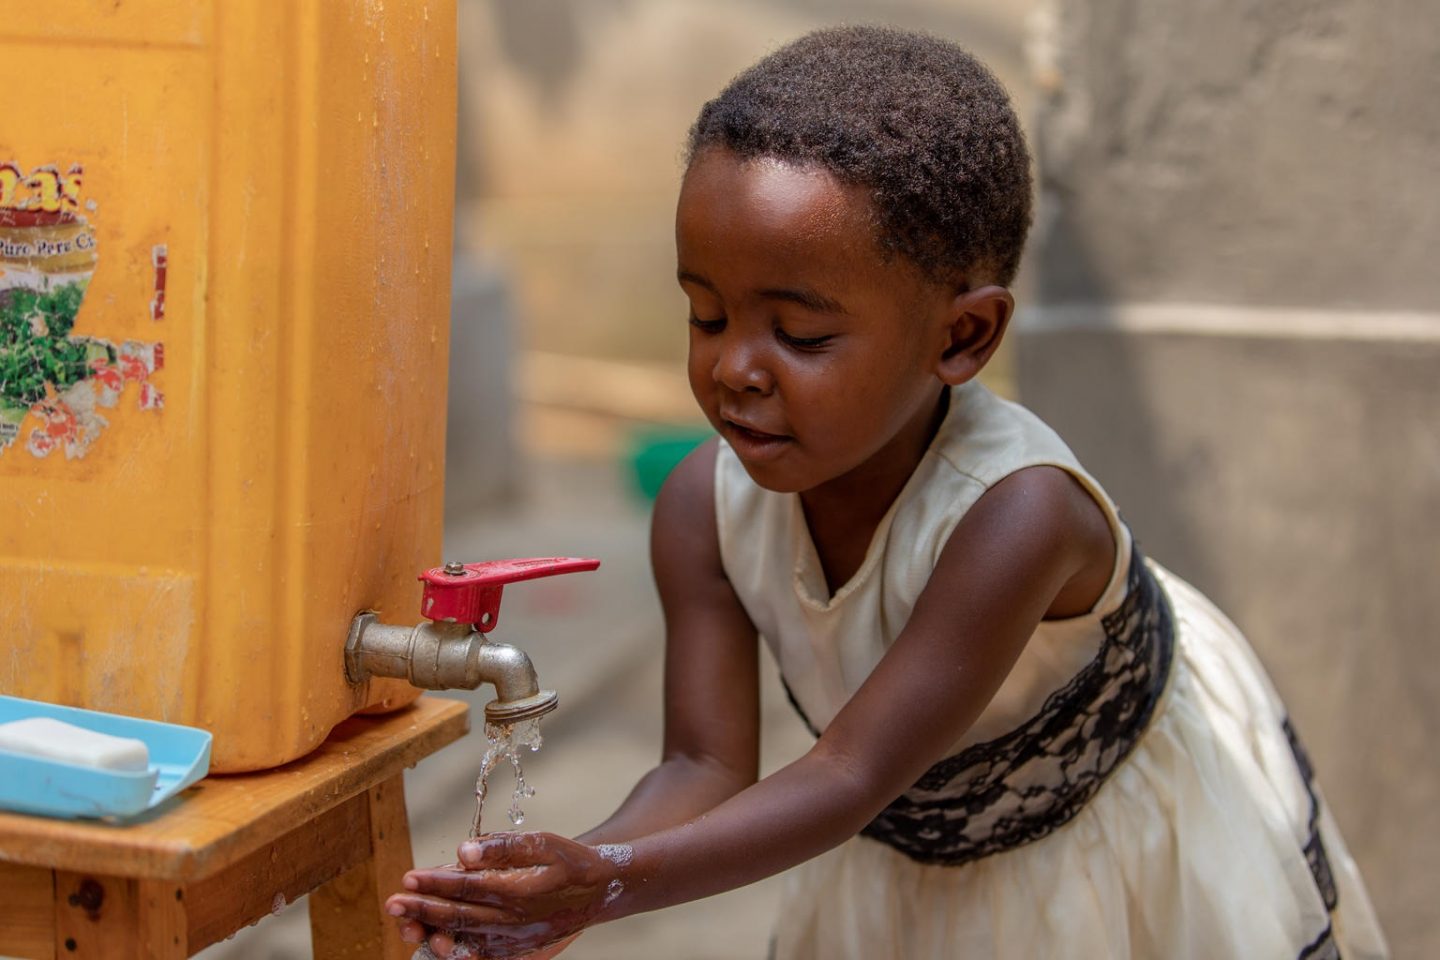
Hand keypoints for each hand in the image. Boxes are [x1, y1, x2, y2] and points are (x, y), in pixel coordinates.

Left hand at [387, 833, 620, 957]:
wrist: (604, 891)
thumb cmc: (572, 861)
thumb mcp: (543, 842)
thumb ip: (503, 846)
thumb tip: (462, 852)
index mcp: (517, 891)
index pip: (464, 888)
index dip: (433, 883)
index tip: (408, 877)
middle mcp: (513, 920)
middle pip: (457, 916)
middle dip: (421, 910)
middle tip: (392, 904)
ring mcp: (515, 938)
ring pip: (465, 938)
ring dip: (432, 931)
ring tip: (407, 926)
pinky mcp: (519, 948)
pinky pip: (482, 952)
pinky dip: (458, 949)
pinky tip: (440, 942)